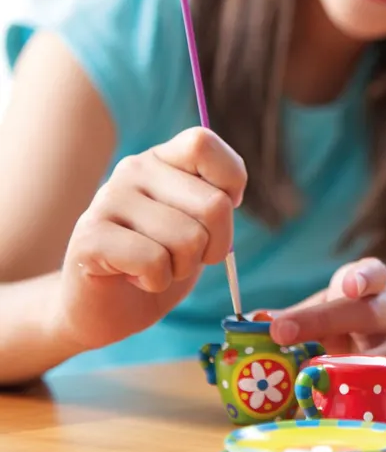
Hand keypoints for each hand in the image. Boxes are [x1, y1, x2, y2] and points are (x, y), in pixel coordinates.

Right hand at [57, 127, 246, 350]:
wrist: (106, 308)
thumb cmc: (161, 263)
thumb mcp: (199, 226)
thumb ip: (215, 202)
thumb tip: (227, 199)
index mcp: (162, 158)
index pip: (203, 144)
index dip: (230, 181)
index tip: (217, 215)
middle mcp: (132, 169)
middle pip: (214, 204)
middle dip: (215, 247)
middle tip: (185, 257)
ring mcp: (107, 199)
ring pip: (188, 239)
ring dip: (182, 269)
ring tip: (157, 267)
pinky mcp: (90, 237)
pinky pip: (155, 262)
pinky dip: (157, 281)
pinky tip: (135, 277)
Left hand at [269, 258, 385, 419]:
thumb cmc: (355, 320)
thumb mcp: (328, 307)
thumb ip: (295, 315)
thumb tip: (251, 322)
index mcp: (369, 290)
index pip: (371, 273)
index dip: (361, 277)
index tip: (350, 285)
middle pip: (368, 314)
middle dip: (324, 322)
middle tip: (282, 333)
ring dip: (355, 376)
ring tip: (320, 390)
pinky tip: (363, 419)